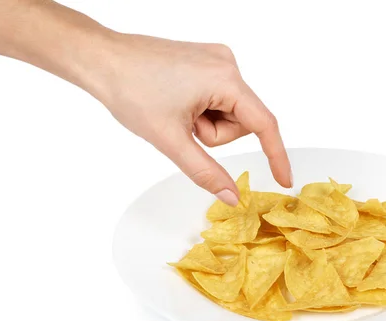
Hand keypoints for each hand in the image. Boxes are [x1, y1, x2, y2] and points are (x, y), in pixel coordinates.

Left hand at [92, 34, 291, 205]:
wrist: (101, 59)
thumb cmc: (131, 90)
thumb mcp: (171, 140)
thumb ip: (206, 172)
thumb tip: (232, 196)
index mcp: (225, 78)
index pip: (263, 124)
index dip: (276, 155)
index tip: (284, 179)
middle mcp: (226, 64)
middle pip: (240, 121)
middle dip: (213, 134)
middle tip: (182, 127)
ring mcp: (215, 60)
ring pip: (227, 112)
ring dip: (204, 123)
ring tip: (175, 112)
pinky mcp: (204, 61)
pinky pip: (216, 98)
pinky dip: (200, 109)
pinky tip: (176, 101)